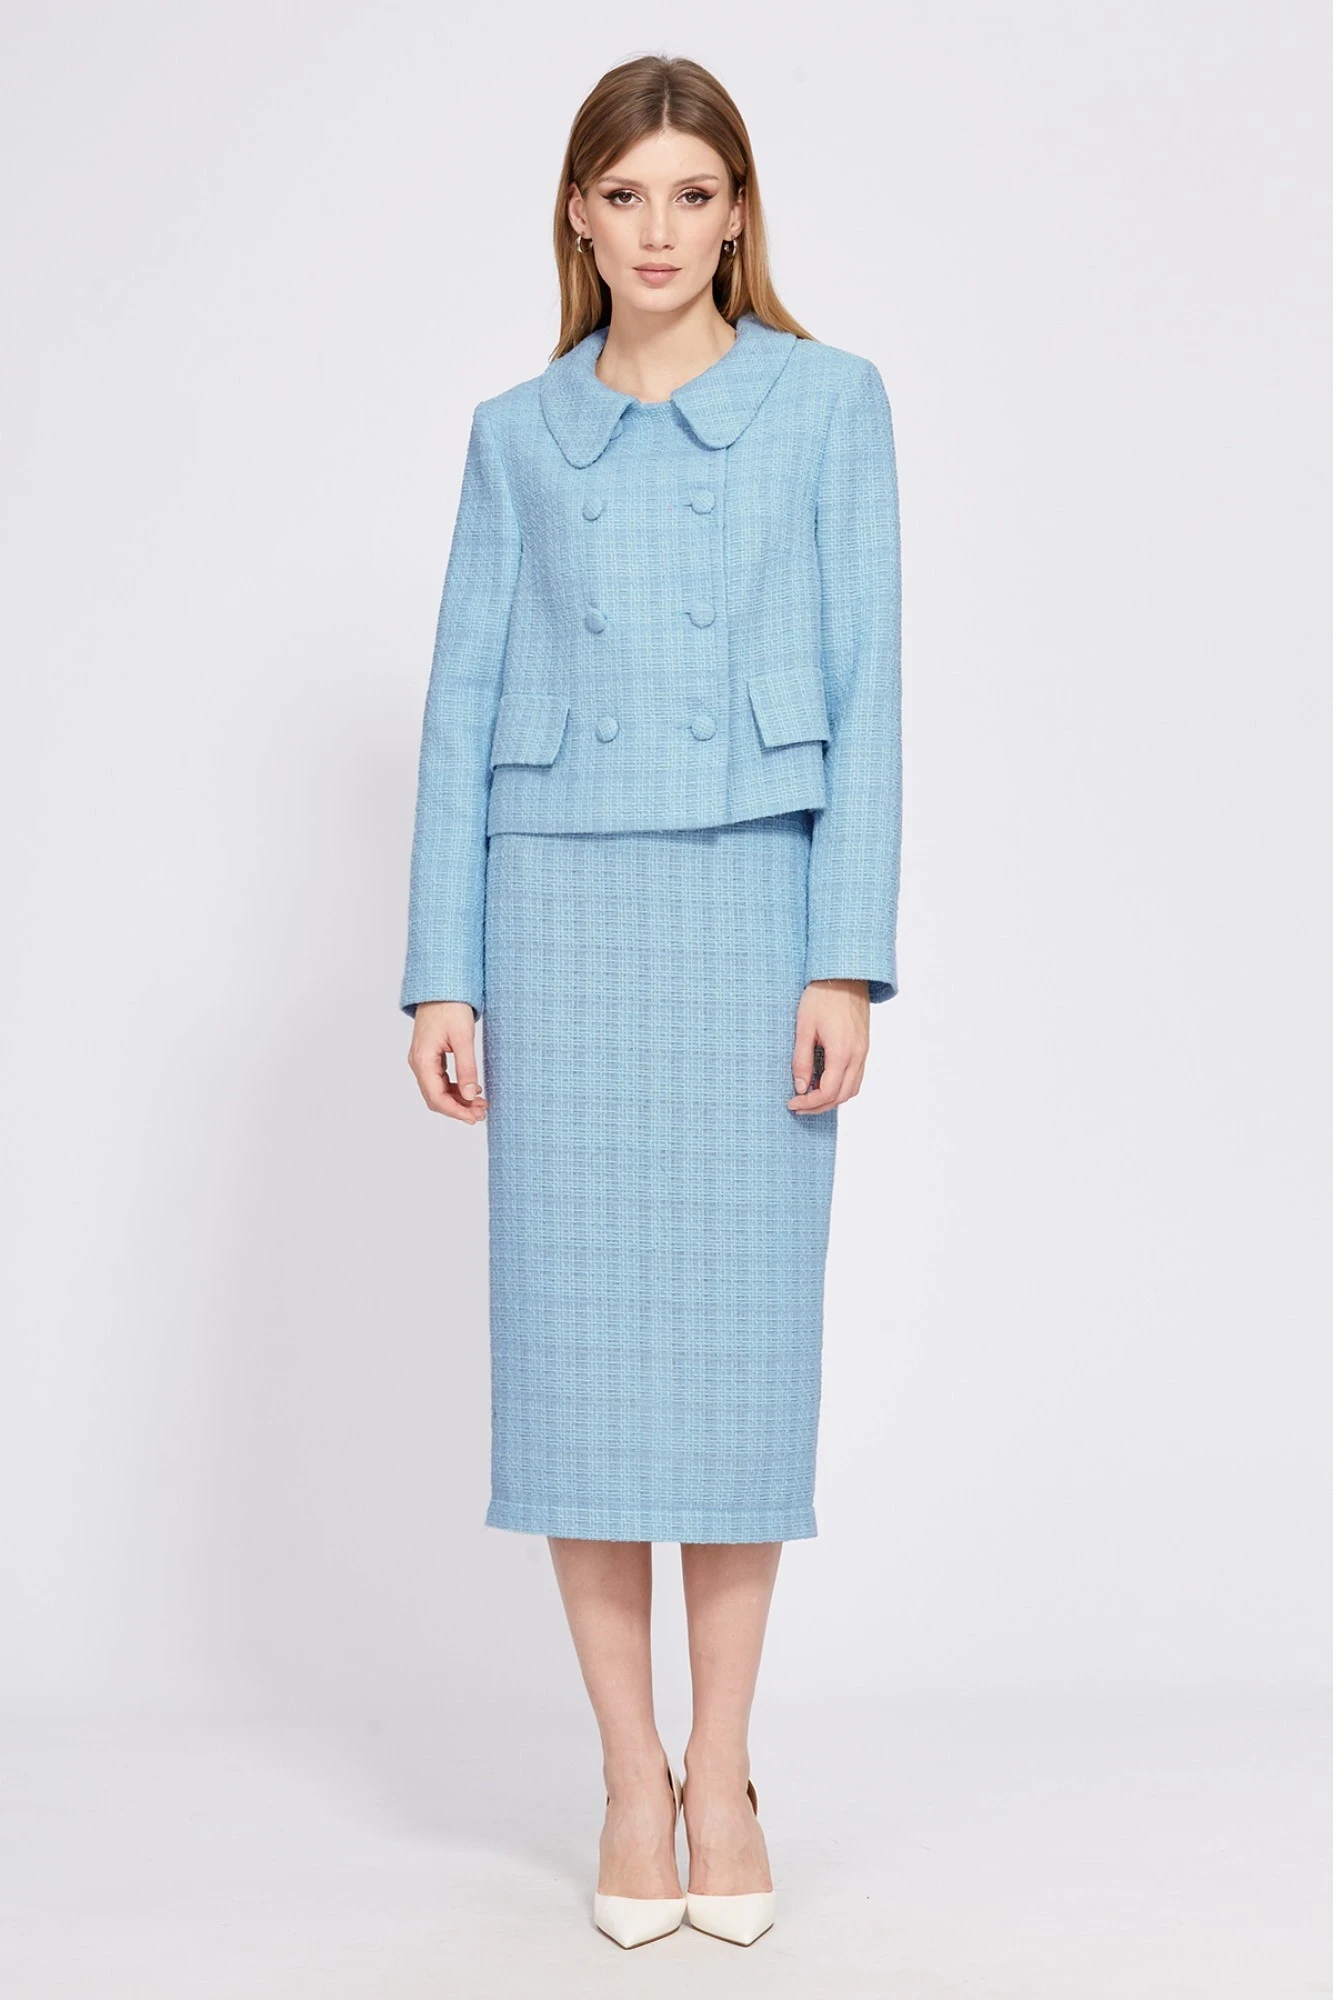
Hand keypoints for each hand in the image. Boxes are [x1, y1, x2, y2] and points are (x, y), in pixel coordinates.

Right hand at [408, 1001, 486, 1122]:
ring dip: (458, 1100)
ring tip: (481, 1105)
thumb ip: (467, 1068)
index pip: (436, 1097)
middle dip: (458, 1108)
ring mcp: (422, 1060)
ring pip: (438, 1090)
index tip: (474, 1118)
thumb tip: (471, 1096)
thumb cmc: (451, 1007)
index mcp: (422, 1060)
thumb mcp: (463, 1038)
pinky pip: (440, 1080)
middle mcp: (418, 1063)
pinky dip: (455, 1088)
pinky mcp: (430, 1056)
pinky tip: (472, 1090)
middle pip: (435, 1097)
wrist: (441, 986)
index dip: (455, 1111)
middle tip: (482, 1113)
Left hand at [788, 979, 869, 1112]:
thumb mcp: (804, 1028)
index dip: (809, 1103)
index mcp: (842, 1052)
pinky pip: (856, 1076)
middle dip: (819, 1106)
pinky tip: (825, 1082)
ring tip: (810, 1097)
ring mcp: (863, 1051)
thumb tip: (801, 1087)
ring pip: (852, 1089)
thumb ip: (802, 1060)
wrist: (845, 975)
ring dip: (832, 1098)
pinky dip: (842, 1086)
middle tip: (799, 1106)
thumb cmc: (822, 997)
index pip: (828, 1092)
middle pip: (842, 1096)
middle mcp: (857, 1055)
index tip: (792, 1103)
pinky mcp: (863, 1046)